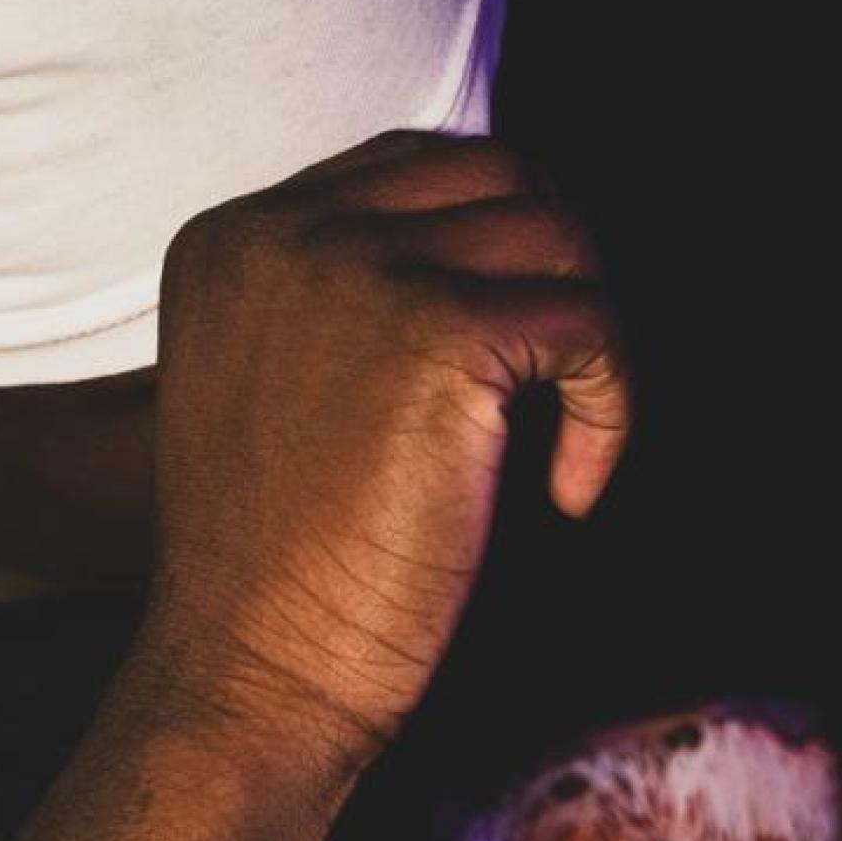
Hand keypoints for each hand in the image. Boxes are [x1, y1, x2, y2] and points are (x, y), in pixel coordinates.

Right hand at [136, 133, 628, 775]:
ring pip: (558, 233)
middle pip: (493, 171)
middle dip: (549, 270)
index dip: (489, 247)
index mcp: (228, 239)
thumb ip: (344, 294)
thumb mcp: (275, 386)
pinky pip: (594, 318)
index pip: (410, 166)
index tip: (509, 355)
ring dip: (586, 339)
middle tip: (556, 384)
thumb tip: (509, 236)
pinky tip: (569, 493)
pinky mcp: (438, 331)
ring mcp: (355, 271)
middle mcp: (281, 232)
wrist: (255, 674)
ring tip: (556, 445)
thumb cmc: (278, 564)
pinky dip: (612, 407)